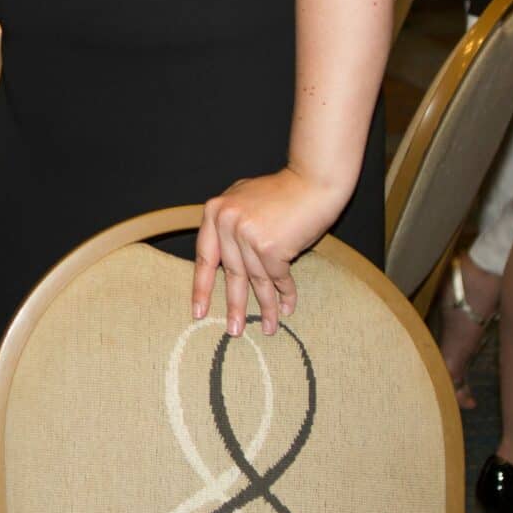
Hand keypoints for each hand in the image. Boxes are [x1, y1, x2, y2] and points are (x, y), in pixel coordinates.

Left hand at [193, 166, 350, 335]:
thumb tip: (222, 256)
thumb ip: (229, 222)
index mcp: (215, 211)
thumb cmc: (283, 191)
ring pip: (256, 279)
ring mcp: (247, 235)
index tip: (198, 311)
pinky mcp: (271, 247)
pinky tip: (286, 308)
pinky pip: (277, 278)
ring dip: (264, 306)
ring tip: (268, 328)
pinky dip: (284, 294)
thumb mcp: (243, 198)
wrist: (313, 181)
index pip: (204, 256)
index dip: (201, 286)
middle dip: (234, 306)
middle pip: (230, 273)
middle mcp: (226, 223)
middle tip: (234, 331)